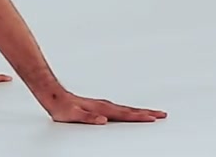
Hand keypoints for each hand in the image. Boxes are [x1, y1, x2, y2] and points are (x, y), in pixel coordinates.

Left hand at [40, 91, 166, 124]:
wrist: (53, 96)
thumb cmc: (62, 107)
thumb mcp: (73, 115)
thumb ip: (88, 117)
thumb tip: (102, 120)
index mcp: (101, 109)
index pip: (124, 114)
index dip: (139, 116)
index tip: (153, 118)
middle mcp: (104, 106)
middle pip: (130, 110)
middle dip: (147, 113)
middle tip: (162, 114)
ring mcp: (103, 105)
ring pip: (126, 109)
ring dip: (140, 111)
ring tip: (152, 114)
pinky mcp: (100, 107)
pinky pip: (120, 110)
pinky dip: (130, 111)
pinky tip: (132, 113)